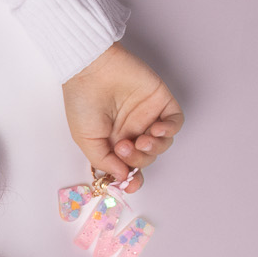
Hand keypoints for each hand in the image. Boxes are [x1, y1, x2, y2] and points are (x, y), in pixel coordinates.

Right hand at [62, 42, 182, 192]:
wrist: (91, 70)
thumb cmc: (82, 102)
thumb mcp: (86, 140)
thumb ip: (105, 161)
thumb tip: (123, 177)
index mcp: (113, 142)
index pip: (129, 167)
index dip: (132, 180)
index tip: (129, 186)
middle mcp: (131, 131)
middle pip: (146, 158)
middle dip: (138, 159)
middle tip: (124, 147)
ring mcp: (147, 117)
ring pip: (162, 144)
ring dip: (154, 148)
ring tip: (140, 139)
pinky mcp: (161, 102)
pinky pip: (175, 123)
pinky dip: (169, 131)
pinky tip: (156, 129)